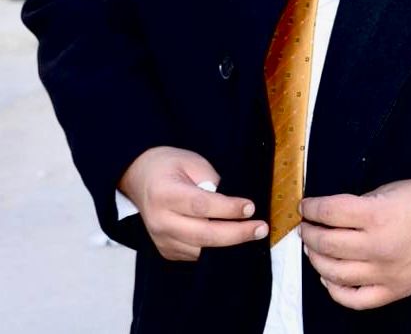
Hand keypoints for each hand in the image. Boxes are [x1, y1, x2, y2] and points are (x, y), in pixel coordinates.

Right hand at [118, 146, 267, 260]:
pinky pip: (195, 256)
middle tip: (261, 229)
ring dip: (229, 244)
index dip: (228, 208)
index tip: (251, 208)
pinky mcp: (166, 250)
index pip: (201, 206)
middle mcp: (160, 221)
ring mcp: (161, 240)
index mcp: (165, 194)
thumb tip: (235, 202)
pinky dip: (215, 250)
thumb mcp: (192, 162)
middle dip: (236, 234)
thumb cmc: (170, 166)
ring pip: (200, 250)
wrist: (141, 178)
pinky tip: (233, 239)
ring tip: (254, 234)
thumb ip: (212, 181)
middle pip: (203, 235)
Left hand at [300, 177, 410, 309]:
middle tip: (306, 227)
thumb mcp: (391, 189)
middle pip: (328, 243)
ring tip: (313, 250)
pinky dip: (336, 291)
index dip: (312, 208)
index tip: (305, 207)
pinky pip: (356, 300)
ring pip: (335, 274)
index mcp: (377, 215)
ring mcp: (385, 273)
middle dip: (309, 233)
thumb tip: (335, 215)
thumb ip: (361, 204)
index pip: (330, 212)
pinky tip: (329, 279)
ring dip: (317, 260)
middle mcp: (377, 247)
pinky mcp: (394, 291)